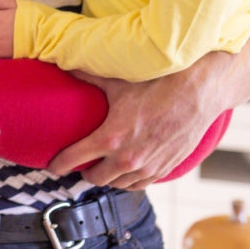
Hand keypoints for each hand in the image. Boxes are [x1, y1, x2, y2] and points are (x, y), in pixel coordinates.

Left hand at [48, 54, 230, 189]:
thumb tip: (64, 63)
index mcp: (110, 138)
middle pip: (94, 178)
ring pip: (117, 184)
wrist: (197, 93)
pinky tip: (125, 172)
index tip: (52, 166)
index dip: (58, 165)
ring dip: (107, 177)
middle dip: (84, 171)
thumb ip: (87, 76)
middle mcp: (127, 158)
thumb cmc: (158, 85)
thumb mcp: (117, 81)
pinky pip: (139, 185)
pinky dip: (128, 181)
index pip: (73, 160)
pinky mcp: (164, 169)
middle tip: (79, 164)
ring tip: (101, 166)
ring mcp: (147, 167)